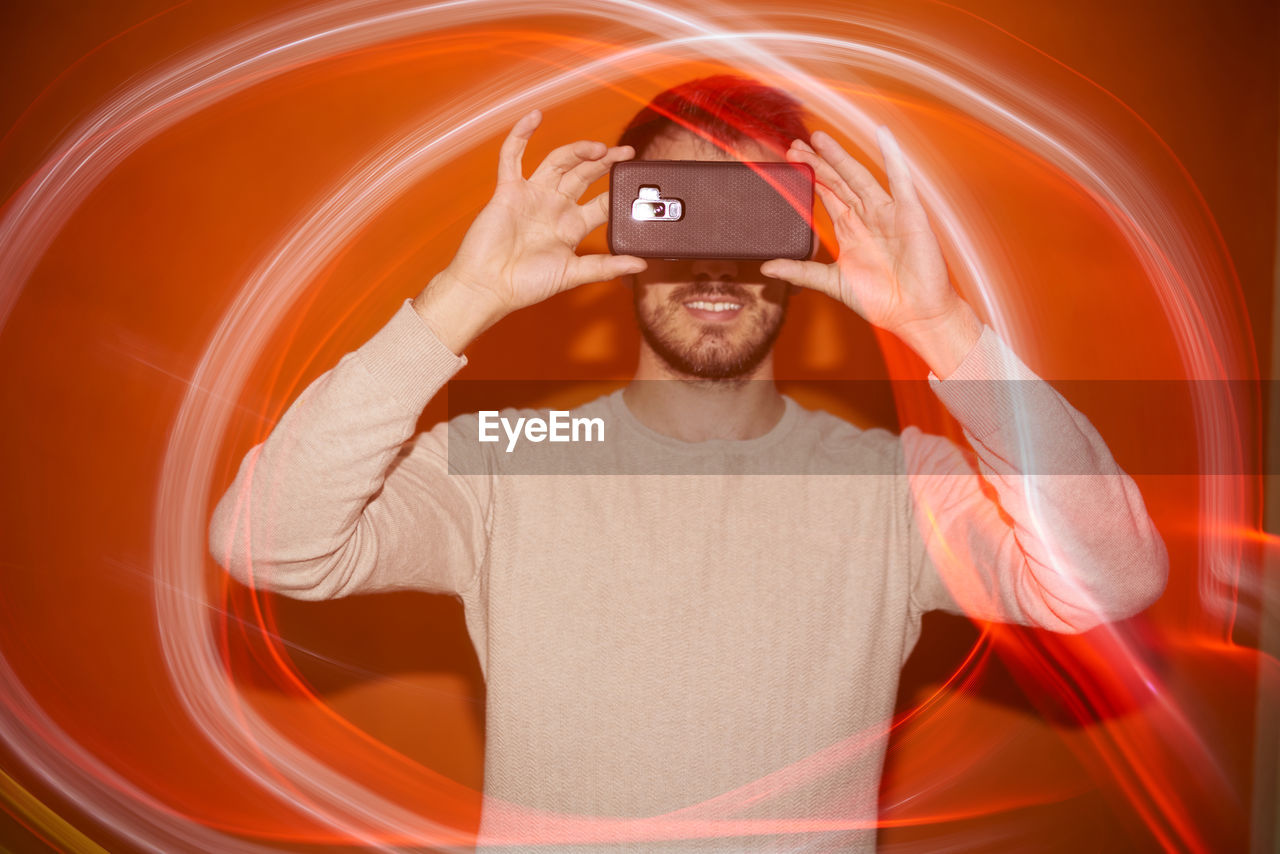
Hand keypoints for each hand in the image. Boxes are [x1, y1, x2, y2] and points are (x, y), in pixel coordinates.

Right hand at [413, 110, 646, 352]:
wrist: (488, 286)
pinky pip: (512, 157)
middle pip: (584, 175)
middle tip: (624, 152)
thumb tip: (640, 263)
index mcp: (572, 227)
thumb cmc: (526, 285)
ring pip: (558, 162)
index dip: (619, 191)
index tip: (638, 183)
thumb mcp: (572, 274)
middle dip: (604, 162)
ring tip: (597, 147)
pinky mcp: (508, 190)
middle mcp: (554, 207)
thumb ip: (605, 267)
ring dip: (577, 150)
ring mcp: (532, 196)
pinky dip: (520, 135)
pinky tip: (534, 117)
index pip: (602, 202)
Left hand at [760, 128, 981, 375]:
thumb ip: (801, 271)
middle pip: (839, 181)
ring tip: (819, 138)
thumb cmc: (881, 301)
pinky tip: (883, 135)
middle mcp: (869, 217)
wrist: (915, 315)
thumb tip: (767, 267)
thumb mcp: (832, 282)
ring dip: (840, 157)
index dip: (811, 177)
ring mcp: (888, 212)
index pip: (827, 195)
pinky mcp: (909, 214)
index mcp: (851, 230)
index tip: (791, 159)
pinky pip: (901, 181)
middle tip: (795, 144)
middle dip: (818, 163)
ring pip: (860, 177)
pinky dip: (893, 157)